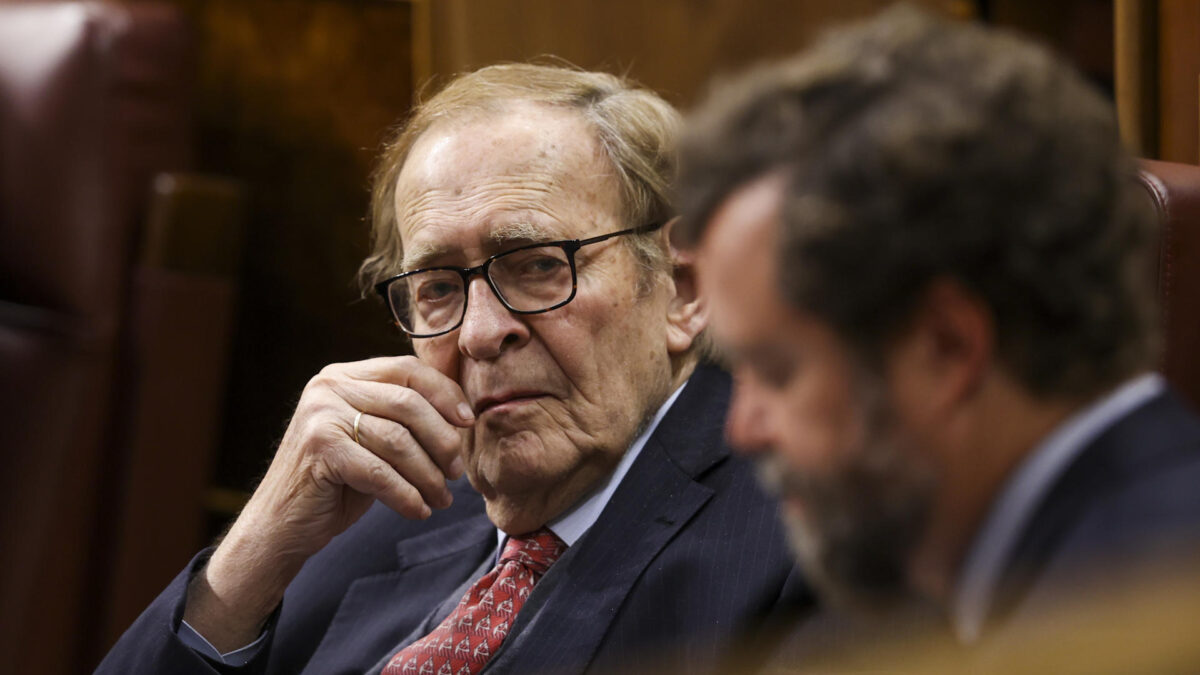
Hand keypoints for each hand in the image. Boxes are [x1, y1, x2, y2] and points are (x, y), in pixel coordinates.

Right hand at [184, 356, 474, 650]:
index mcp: (345, 374)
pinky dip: (406, 495)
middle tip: (456, 471)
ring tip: (441, 498)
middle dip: (442, 440)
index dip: (445, 394)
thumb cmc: (336, 482)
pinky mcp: (318, 448)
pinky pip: (379, 472)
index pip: (408, 369)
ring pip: (398, 441)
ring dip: (428, 475)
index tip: (469, 422)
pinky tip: (419, 510)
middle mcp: (329, 386)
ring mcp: (320, 414)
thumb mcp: (372, 439)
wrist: (281, 524)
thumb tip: (464, 417)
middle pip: (408, 403)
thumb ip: (404, 419)